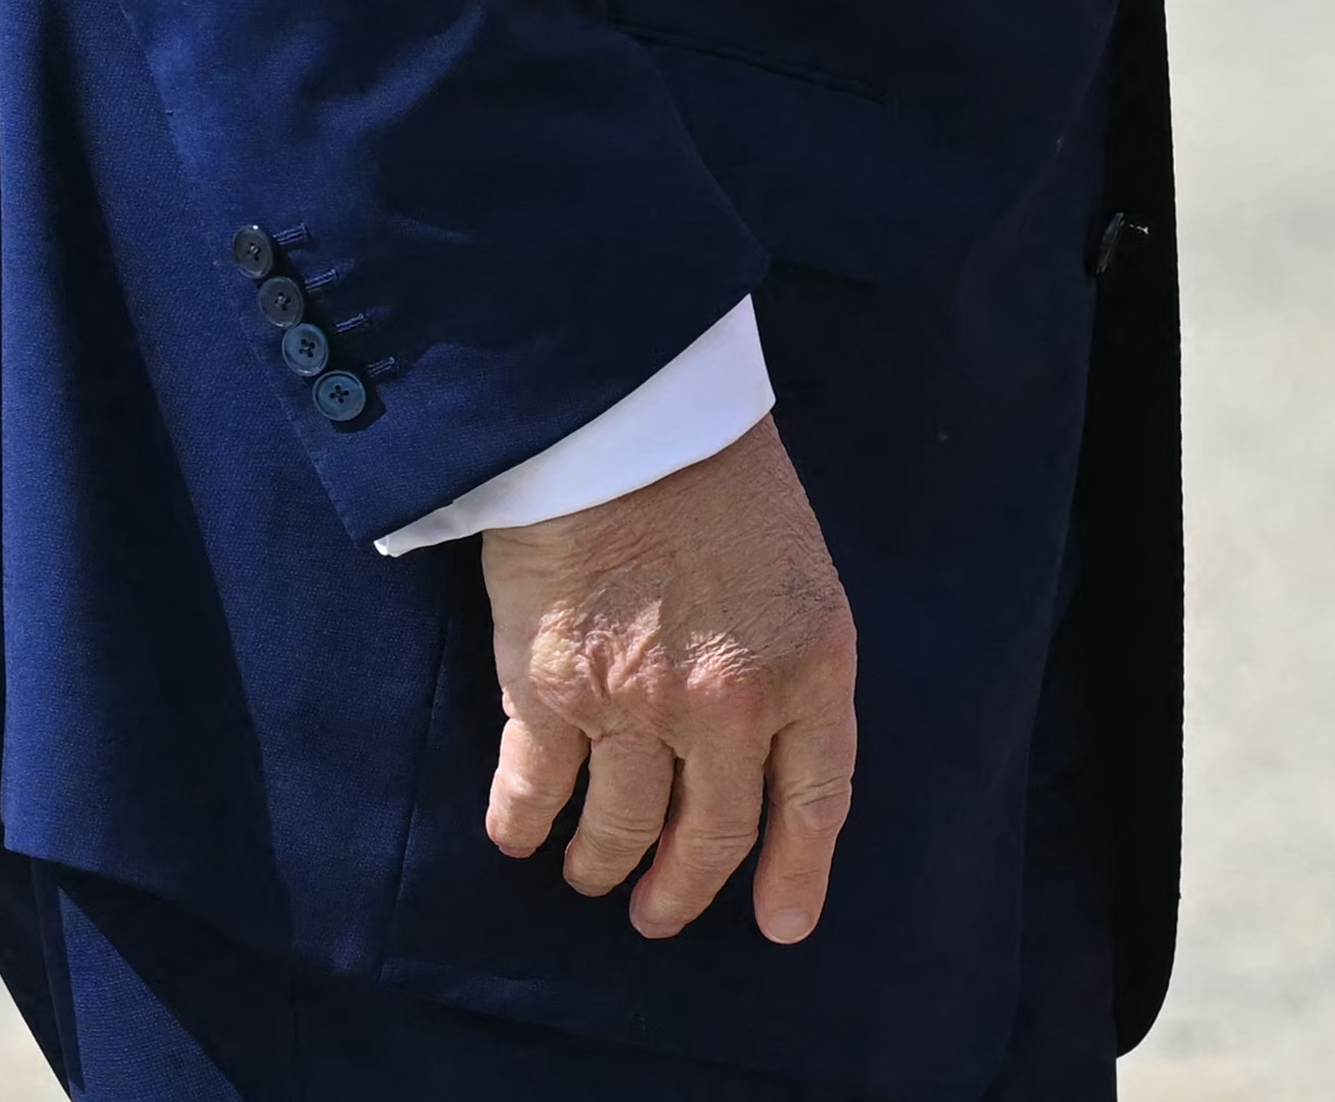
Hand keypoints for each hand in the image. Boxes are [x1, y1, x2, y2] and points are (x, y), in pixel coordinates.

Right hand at [476, 416, 862, 944]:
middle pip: (713, 836)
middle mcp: (732, 705)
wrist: (622, 410)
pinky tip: (518, 837)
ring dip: (604, 866)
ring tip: (592, 877)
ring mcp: (638, 706)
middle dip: (685, 890)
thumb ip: (786, 649)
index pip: (816, 797)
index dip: (799, 871)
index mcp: (812, 664)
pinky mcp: (550, 693)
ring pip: (622, 829)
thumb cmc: (715, 462)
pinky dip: (523, 826)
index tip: (783, 924)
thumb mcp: (794, 561)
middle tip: (660, 915)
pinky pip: (535, 792)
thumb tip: (760, 728)